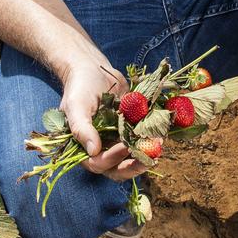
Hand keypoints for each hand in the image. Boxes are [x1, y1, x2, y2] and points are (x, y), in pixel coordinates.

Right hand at [59, 57, 148, 181]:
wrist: (93, 70)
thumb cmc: (80, 87)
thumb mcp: (76, 105)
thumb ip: (81, 128)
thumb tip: (93, 151)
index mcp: (84, 147)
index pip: (98, 163)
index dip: (112, 158)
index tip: (125, 146)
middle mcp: (101, 148)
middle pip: (118, 168)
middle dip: (134, 165)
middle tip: (149, 158)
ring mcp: (117, 141)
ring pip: (132, 158)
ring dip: (146, 154)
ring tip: (157, 144)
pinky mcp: (130, 131)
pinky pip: (141, 141)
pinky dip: (151, 140)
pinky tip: (161, 133)